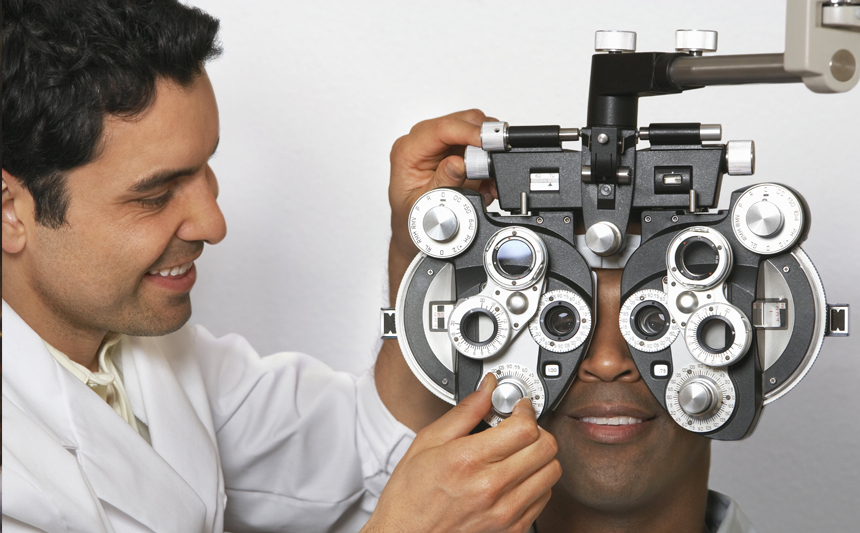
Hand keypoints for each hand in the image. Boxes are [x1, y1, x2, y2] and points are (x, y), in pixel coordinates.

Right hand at [363, 374, 560, 532]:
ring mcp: (504, 511)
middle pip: (545, 448)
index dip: (525, 411)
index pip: (525, 428)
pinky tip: (516, 475)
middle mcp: (490, 488)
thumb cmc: (411, 493)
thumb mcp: (428, 441)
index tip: (518, 408)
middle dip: (537, 429)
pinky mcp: (511, 528)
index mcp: (468, 460)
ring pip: (551, 472)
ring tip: (519, 452)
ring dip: (539, 456)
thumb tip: (487, 389)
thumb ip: (465, 411)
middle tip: (520, 427)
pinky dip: (536, 481)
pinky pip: (544, 497)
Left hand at [388, 109, 496, 264]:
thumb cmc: (413, 217)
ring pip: (475, 129)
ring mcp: (440, 142)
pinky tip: (486, 181)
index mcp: (408, 151)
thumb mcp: (425, 205)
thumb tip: (459, 162)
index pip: (442, 129)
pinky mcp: (454, 148)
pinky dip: (489, 161)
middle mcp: (422, 141)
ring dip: (488, 152)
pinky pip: (480, 143)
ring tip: (489, 180)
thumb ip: (443, 183)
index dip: (469, 132)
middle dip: (483, 141)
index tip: (489, 142)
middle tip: (493, 165)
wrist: (415, 226)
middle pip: (462, 121)